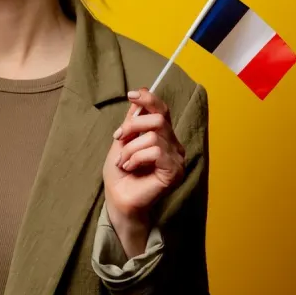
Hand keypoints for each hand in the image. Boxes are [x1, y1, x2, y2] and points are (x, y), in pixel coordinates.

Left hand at [103, 88, 185, 250]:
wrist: (118, 199)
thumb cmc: (120, 173)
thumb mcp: (122, 141)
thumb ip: (132, 122)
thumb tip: (138, 98)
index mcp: (163, 136)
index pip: (162, 110)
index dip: (149, 99)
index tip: (131, 95)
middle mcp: (173, 146)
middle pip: (158, 119)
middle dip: (133, 126)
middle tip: (118, 138)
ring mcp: (176, 159)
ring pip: (153, 137)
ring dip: (130, 148)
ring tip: (124, 162)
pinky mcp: (174, 171)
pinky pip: (156, 152)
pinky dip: (137, 157)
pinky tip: (131, 167)